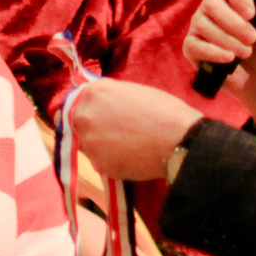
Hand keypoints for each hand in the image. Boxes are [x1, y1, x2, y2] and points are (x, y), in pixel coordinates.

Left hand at [68, 79, 201, 181]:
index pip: (78, 101)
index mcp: (93, 93)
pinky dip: (112, 162)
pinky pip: (101, 163)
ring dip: (101, 146)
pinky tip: (131, 157)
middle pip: (79, 124)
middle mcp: (84, 116)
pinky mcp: (99, 164)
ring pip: (89, 145)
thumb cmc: (163, 110)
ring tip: (127, 145)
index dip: (91, 109)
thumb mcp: (132, 91)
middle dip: (94, 128)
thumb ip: (110, 97)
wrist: (178, 139)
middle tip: (117, 132)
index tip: (101, 116)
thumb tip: (102, 104)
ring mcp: (89, 142)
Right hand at [183, 0, 255, 140]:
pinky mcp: (192, 47)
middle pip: (211, 3)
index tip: (251, 14)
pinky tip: (228, 60)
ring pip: (202, 25)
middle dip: (234, 24)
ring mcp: (200, 25)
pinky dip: (212, 53)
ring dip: (227, 41)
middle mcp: (214, 5)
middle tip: (253, 39)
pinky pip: (193, 45)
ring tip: (246, 53)